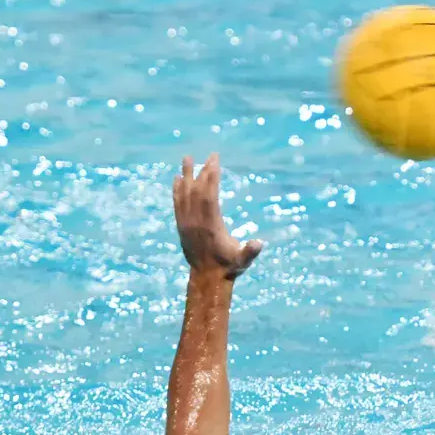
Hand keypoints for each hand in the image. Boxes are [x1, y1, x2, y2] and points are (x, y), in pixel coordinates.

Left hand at [172, 154, 263, 277]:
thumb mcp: (242, 260)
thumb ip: (250, 252)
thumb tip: (258, 243)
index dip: (212, 176)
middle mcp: (195, 221)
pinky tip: (177, 178)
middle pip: (197, 190)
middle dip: (203, 171)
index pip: (209, 195)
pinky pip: (177, 203)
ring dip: (186, 175)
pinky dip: (177, 189)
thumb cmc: (229, 267)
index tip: (215, 160)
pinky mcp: (181, 226)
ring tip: (187, 158)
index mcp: (210, 225)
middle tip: (210, 156)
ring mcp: (186, 223)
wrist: (207, 278)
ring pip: (184, 194)